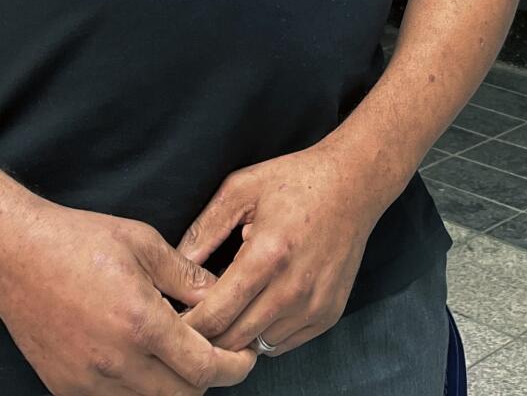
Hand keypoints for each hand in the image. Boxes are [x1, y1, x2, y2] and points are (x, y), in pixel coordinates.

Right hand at [0, 196, 256, 394]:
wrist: (13, 255)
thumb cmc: (79, 240)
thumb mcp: (144, 244)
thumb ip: (188, 277)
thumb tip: (224, 296)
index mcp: (141, 323)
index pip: (205, 368)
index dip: (234, 367)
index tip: (245, 355)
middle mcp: (115, 362)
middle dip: (208, 378)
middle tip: (217, 354)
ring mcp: (87, 381)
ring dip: (173, 387)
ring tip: (179, 355)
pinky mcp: (65, 388)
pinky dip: (137, 391)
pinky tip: (142, 361)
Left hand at [177, 141, 392, 358]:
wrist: (354, 185)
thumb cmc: (296, 181)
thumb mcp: (241, 189)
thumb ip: (203, 229)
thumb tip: (173, 268)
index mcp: (267, 255)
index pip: (215, 315)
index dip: (186, 324)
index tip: (172, 318)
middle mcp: (293, 289)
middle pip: (233, 340)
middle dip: (206, 336)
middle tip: (193, 319)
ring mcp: (314, 306)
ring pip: (257, 346)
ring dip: (237, 335)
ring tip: (227, 309)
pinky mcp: (328, 315)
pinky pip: (282, 344)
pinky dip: (264, 333)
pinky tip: (258, 306)